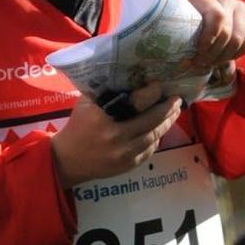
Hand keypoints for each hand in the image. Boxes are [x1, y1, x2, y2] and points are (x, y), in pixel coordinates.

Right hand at [52, 82, 182, 190]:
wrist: (67, 160)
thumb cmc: (77, 126)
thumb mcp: (87, 103)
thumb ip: (107, 91)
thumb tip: (134, 78)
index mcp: (105, 118)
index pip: (138, 102)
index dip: (153, 92)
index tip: (160, 85)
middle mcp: (117, 137)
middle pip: (153, 121)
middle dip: (168, 108)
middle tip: (177, 99)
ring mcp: (125, 155)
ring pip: (155, 136)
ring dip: (167, 123)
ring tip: (174, 112)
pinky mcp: (128, 166)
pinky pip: (150, 150)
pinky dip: (157, 138)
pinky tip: (160, 129)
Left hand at [190, 0, 244, 73]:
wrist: (202, 22)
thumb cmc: (191, 29)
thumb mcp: (185, 32)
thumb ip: (188, 44)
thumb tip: (186, 64)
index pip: (216, 17)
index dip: (209, 39)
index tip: (199, 53)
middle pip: (226, 32)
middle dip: (214, 53)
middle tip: (204, 63)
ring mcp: (240, 7)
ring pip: (238, 39)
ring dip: (225, 56)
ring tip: (213, 62)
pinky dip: (237, 54)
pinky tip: (226, 57)